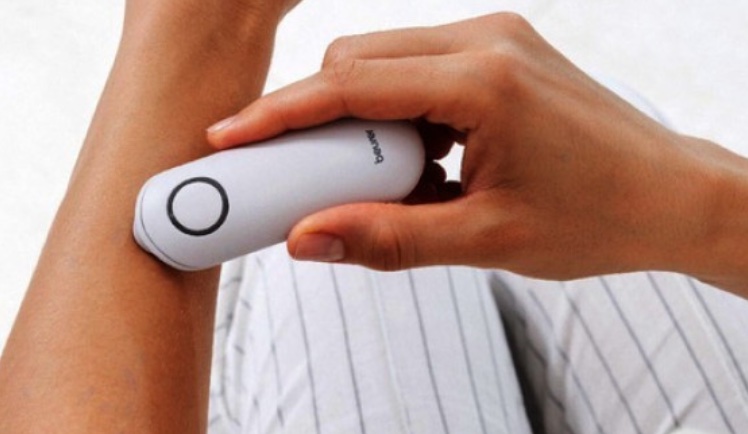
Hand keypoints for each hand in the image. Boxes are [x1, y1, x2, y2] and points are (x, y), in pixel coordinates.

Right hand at [206, 13, 747, 284]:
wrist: (668, 196)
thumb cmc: (595, 218)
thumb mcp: (485, 241)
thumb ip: (389, 239)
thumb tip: (308, 239)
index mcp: (484, 82)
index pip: (351, 85)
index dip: (281, 113)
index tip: (233, 136)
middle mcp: (487, 41)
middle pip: (358, 61)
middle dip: (316, 117)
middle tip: (301, 176)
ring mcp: (496, 38)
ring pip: (385, 60)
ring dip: (359, 115)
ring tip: (376, 179)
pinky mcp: (500, 50)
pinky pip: (419, 67)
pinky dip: (396, 109)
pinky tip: (416, 160)